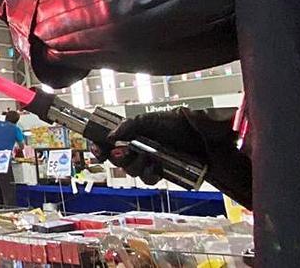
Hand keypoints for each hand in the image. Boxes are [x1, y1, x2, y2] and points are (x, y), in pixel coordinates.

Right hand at [102, 108, 252, 207]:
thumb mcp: (150, 119)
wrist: (202, 137)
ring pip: (132, 171)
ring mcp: (150, 162)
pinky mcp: (162, 174)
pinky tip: (156, 167)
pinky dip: (149, 174)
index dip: (100, 148)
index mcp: (133, 135)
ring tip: (146, 158)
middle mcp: (139, 149)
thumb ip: (129, 125)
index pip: (109, 144)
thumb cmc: (178, 124)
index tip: (96, 149)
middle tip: (122, 153)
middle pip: (118, 160)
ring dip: (135, 166)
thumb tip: (111, 135)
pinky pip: (148, 180)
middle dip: (119, 158)